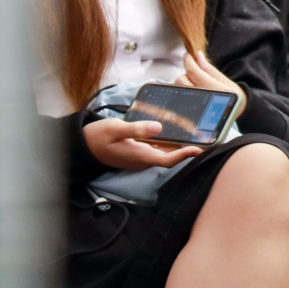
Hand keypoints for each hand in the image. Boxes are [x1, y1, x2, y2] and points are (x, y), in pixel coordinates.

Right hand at [83, 118, 200, 171]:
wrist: (82, 145)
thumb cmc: (97, 137)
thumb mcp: (115, 129)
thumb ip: (136, 129)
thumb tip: (158, 127)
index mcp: (140, 156)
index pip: (167, 160)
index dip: (184, 156)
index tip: (199, 148)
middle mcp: (143, 159)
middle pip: (170, 157)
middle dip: (188, 149)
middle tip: (206, 138)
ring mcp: (141, 157)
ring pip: (165, 153)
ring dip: (180, 145)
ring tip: (197, 134)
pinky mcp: (139, 153)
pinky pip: (158, 150)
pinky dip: (169, 142)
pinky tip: (177, 132)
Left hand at [179, 51, 245, 113]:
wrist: (236, 112)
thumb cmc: (232, 94)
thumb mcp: (224, 80)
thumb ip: (208, 68)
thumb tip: (198, 55)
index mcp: (213, 88)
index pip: (193, 71)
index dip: (188, 61)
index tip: (187, 55)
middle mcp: (201, 97)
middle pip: (181, 80)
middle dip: (186, 73)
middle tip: (195, 73)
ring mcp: (193, 106)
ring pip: (177, 88)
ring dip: (183, 83)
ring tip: (194, 84)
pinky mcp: (188, 111)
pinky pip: (178, 97)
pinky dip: (181, 91)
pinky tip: (190, 90)